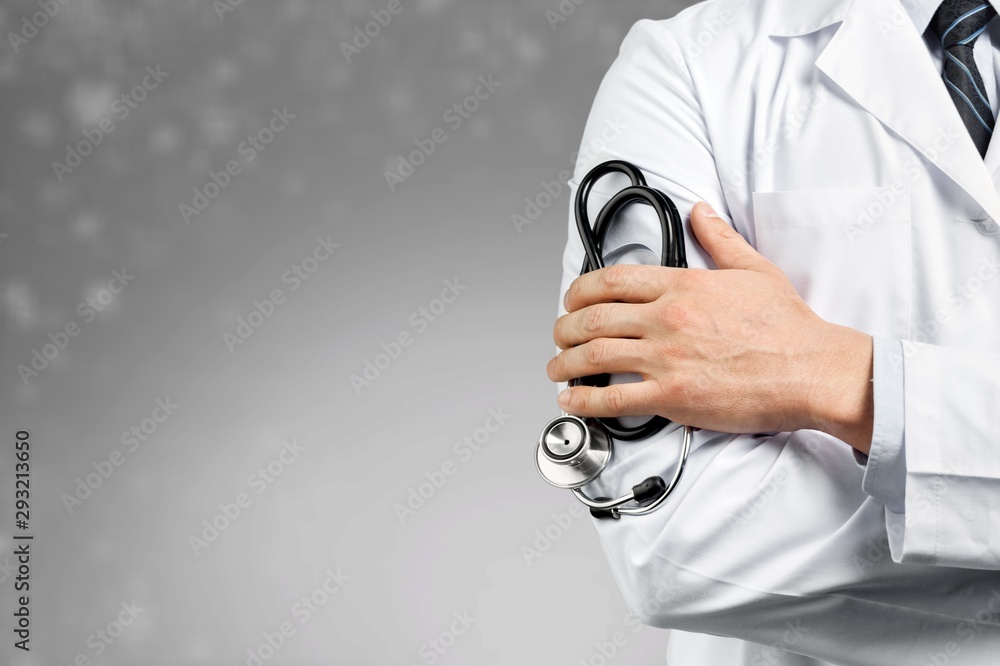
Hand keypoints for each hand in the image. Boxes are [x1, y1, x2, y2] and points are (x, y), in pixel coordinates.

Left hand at [547, 203, 874, 451]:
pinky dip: (585, 400)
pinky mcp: (674, 397)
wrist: (812, 370)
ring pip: (595, 356)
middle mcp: (668, 319)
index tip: (571, 299)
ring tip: (556, 368)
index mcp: (684, 287)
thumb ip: (720, 239)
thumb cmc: (788, 328)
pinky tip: (572, 401)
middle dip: (565, 327)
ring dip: (565, 363)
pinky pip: (615, 398)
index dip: (580, 290)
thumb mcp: (754, 269)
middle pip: (594, 318)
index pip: (613, 280)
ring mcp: (667, 358)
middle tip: (559, 335)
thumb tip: (702, 212)